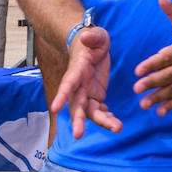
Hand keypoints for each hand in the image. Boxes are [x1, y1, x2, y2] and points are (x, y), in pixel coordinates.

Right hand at [54, 21, 120, 138]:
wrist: (93, 47)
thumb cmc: (92, 40)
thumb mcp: (96, 35)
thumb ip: (92, 36)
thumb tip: (85, 36)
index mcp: (77, 71)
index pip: (68, 84)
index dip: (62, 95)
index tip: (55, 108)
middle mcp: (79, 86)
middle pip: (76, 105)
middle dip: (77, 120)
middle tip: (78, 135)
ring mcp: (87, 93)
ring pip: (90, 112)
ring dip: (102, 122)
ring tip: (117, 128)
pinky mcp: (96, 96)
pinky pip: (100, 111)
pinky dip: (107, 118)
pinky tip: (116, 124)